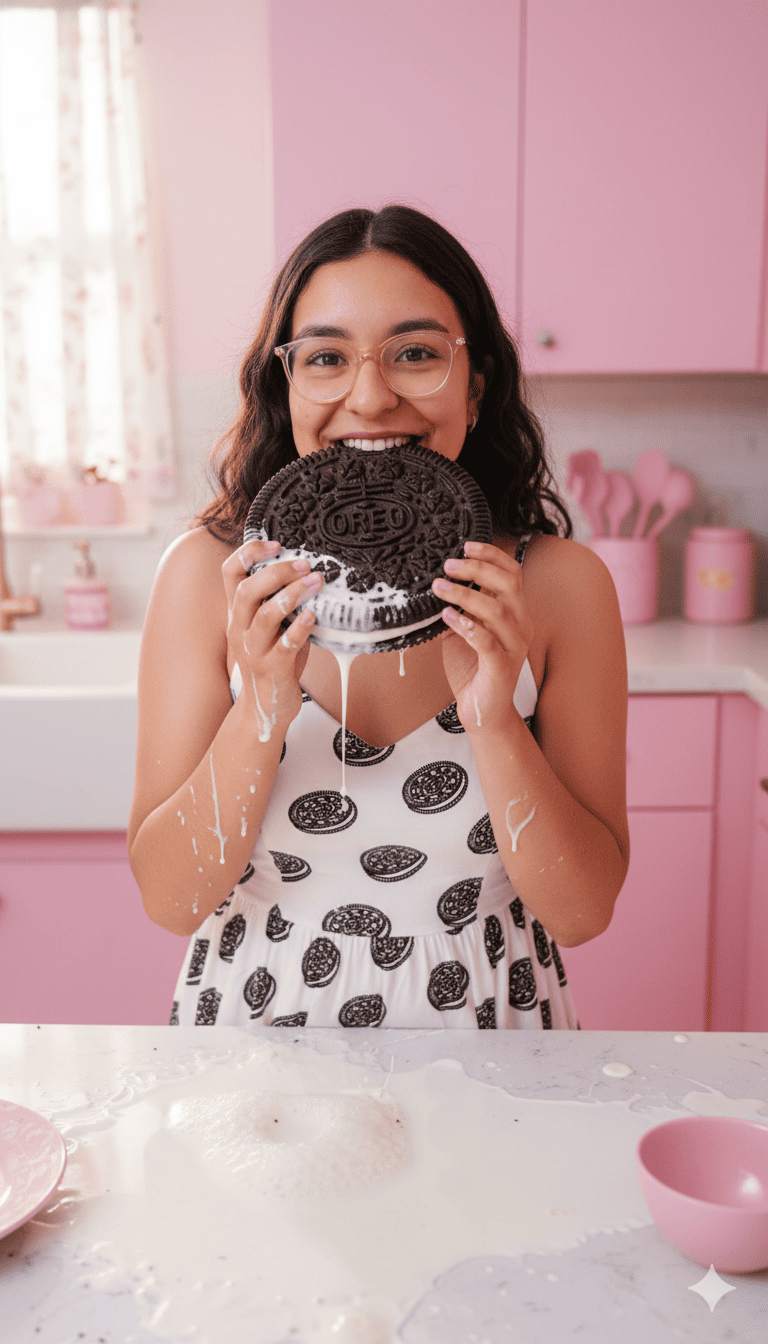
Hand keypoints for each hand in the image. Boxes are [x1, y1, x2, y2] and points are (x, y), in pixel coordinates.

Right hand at [221, 540, 323, 738]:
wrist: (265, 707)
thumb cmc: (273, 660)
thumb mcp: (269, 627)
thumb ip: (279, 601)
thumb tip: (309, 570)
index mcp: (237, 613)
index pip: (230, 572)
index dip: (249, 552)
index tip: (277, 544)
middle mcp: (240, 628)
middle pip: (247, 590)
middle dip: (277, 572)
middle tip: (305, 564)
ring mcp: (254, 650)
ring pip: (265, 615)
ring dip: (292, 595)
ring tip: (316, 582)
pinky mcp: (273, 669)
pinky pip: (285, 645)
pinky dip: (300, 628)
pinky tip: (314, 616)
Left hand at [431, 541, 532, 734]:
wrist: (482, 711)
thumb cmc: (472, 668)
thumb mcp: (463, 630)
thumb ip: (459, 607)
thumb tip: (437, 582)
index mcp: (515, 612)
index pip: (512, 574)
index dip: (492, 556)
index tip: (466, 545)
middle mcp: (521, 625)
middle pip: (508, 585)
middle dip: (477, 570)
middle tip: (447, 565)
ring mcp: (514, 647)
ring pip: (497, 611)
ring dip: (465, 595)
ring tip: (439, 587)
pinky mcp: (502, 667)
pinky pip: (487, 641)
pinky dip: (466, 625)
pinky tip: (446, 617)